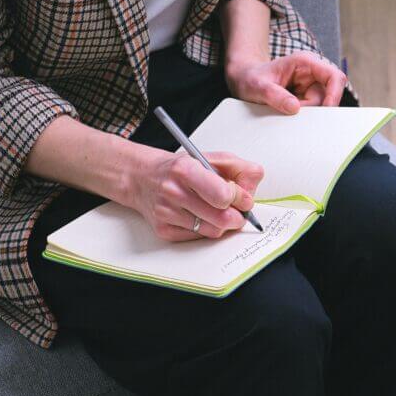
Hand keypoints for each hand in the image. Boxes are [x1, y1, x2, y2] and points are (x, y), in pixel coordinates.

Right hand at [129, 149, 263, 241]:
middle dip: (237, 216)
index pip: (224, 195)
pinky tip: (200, 216)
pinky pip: (199, 237)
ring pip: (213, 231)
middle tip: (238, 210)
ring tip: (218, 210)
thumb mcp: (209, 158)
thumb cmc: (179, 168)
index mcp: (185, 169)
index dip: (241, 199)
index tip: (244, 198)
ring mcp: (166, 213)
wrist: (142, 178)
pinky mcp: (164, 230)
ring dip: (223, 223)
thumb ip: (239, 168)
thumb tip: (252, 188)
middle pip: (221, 218)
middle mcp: (173, 192)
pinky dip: (206, 228)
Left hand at [226, 51, 348, 114]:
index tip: (324, 110)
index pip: (334, 77)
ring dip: (304, 116)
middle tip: (288, 112)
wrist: (243, 80)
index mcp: (306, 63)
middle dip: (312, 110)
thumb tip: (295, 108)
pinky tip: (284, 113)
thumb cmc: (250, 78)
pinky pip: (311, 114)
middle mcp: (312, 75)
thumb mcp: (257, 86)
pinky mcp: (306, 100)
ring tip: (281, 110)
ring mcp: (310, 88)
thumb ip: (275, 96)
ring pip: (319, 108)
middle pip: (327, 98)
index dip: (334, 95)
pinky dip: (300, 118)